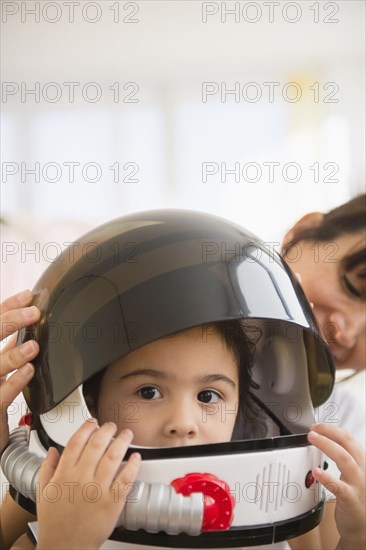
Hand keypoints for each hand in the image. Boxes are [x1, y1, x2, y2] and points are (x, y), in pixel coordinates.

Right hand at [0, 290, 39, 452]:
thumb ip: (6, 348)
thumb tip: (23, 326)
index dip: (7, 307)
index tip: (27, 295)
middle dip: (9, 322)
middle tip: (33, 313)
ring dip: (13, 354)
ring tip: (34, 346)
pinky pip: (0, 394)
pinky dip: (15, 381)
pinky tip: (29, 371)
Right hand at [37, 420, 140, 549]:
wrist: (65, 548)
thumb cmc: (55, 523)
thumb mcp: (43, 493)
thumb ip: (48, 469)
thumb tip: (53, 451)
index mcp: (64, 475)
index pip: (77, 441)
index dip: (87, 428)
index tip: (93, 422)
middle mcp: (81, 479)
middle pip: (97, 444)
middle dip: (107, 430)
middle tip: (112, 426)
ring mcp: (97, 490)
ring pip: (113, 457)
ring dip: (122, 441)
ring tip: (126, 435)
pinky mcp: (112, 503)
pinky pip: (126, 479)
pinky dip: (133, 465)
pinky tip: (136, 457)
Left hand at [308, 424, 365, 549]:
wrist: (361, 527)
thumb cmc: (354, 497)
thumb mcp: (352, 473)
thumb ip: (341, 458)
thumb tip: (323, 440)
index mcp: (360, 463)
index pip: (349, 439)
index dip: (332, 429)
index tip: (317, 426)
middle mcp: (361, 471)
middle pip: (348, 444)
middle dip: (330, 433)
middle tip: (313, 430)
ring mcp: (357, 485)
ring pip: (345, 459)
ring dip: (327, 446)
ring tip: (313, 439)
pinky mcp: (350, 499)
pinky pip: (339, 487)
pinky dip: (326, 477)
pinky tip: (316, 472)